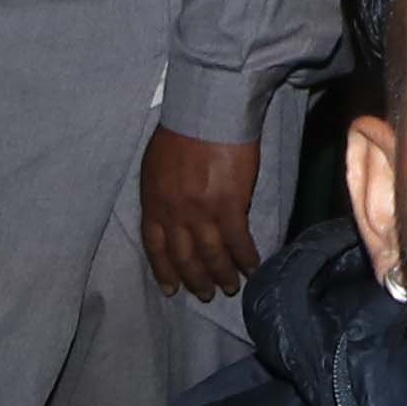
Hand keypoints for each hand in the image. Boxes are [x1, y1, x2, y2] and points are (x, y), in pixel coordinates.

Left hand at [139, 129, 263, 298]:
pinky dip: (246, 258)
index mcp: (153, 202)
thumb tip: (167, 212)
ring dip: (222, 275)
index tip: (171, 289)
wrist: (207, 111)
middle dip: (195, 279)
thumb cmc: (181, 129)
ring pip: (211, 255)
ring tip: (230, 287)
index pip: (155, 246)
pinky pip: (238, 241)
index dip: (164, 270)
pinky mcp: (230, 206)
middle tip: (206, 294)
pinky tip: (253, 268)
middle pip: (184, 257)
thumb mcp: (155, 164)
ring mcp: (201, 212)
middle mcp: (174, 213)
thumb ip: (160, 192)